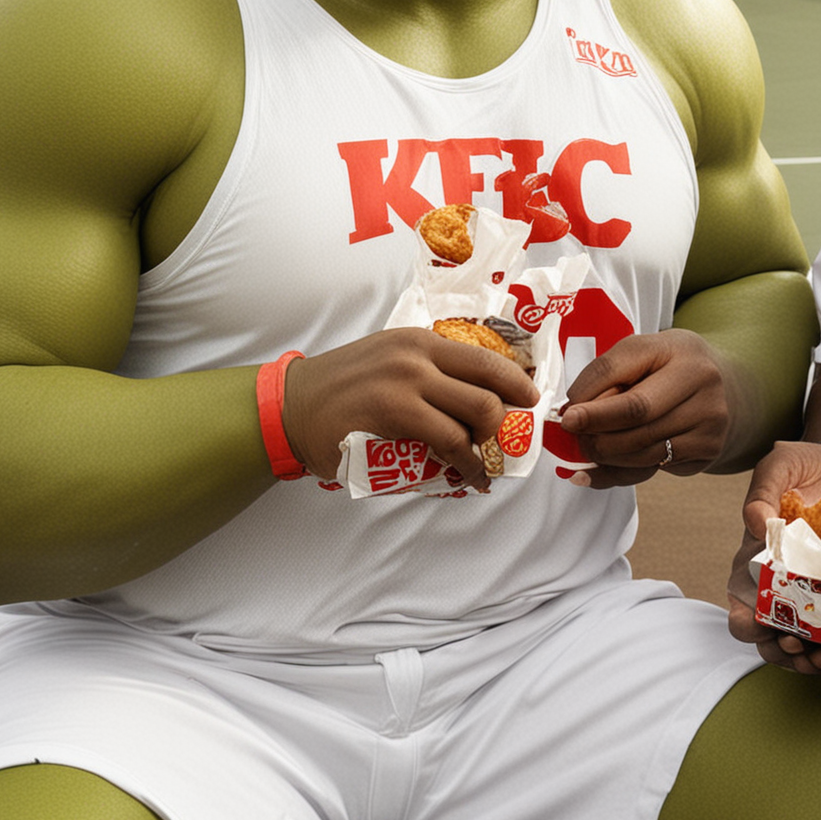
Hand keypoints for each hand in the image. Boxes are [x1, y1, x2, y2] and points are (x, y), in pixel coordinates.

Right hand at [280, 327, 540, 487]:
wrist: (289, 408)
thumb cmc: (341, 390)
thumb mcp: (388, 361)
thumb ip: (426, 371)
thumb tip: (473, 396)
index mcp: (421, 341)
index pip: (485, 357)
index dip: (516, 380)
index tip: (530, 398)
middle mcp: (419, 355)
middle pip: (491, 384)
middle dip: (508, 417)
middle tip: (504, 439)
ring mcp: (408, 383)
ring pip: (478, 412)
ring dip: (489, 445)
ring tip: (483, 465)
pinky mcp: (395, 414)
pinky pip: (450, 442)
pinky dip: (468, 465)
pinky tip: (468, 478)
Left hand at [557, 328, 729, 488]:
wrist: (723, 387)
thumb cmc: (669, 367)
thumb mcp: (642, 353)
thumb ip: (608, 375)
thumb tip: (573, 412)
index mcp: (679, 348)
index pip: (623, 372)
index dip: (591, 399)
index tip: (566, 417)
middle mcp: (702, 382)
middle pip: (637, 415)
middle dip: (596, 431)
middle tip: (573, 438)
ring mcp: (711, 419)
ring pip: (643, 449)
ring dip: (605, 455)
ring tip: (586, 450)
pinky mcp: (709, 449)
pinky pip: (653, 468)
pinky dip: (618, 472)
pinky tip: (596, 471)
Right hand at [724, 440, 820, 691]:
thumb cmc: (803, 467)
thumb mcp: (779, 467)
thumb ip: (762, 492)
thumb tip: (757, 524)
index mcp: (755, 567)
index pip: (742, 612)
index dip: (754, 629)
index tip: (778, 629)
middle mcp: (781, 593)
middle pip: (776, 645)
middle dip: (798, 660)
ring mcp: (814, 603)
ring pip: (809, 654)